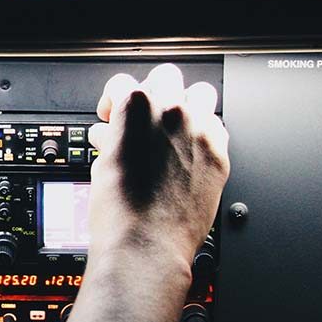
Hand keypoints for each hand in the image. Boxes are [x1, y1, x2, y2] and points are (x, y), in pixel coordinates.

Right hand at [86, 64, 229, 267]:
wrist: (146, 245)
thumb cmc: (120, 211)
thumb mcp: (102, 164)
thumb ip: (112, 139)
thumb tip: (111, 135)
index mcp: (134, 108)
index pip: (122, 83)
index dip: (112, 99)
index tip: (112, 114)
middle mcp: (170, 111)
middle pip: (165, 76)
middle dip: (152, 92)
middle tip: (144, 115)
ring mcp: (198, 130)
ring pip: (201, 93)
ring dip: (185, 104)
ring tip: (173, 126)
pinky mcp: (219, 154)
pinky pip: (217, 127)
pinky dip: (204, 133)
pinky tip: (189, 151)